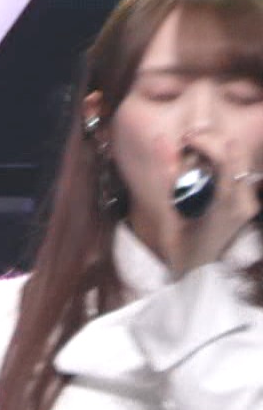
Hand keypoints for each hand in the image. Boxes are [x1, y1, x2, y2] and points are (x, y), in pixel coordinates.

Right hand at [157, 131, 260, 274]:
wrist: (195, 269)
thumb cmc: (177, 244)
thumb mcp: (167, 211)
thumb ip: (166, 175)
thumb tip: (161, 140)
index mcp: (225, 206)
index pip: (226, 158)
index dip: (206, 141)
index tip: (184, 141)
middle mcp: (243, 203)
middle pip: (237, 153)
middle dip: (212, 141)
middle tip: (187, 142)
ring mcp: (249, 204)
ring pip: (241, 159)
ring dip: (218, 150)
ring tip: (194, 153)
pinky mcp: (248, 203)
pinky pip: (240, 171)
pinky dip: (222, 162)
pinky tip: (203, 168)